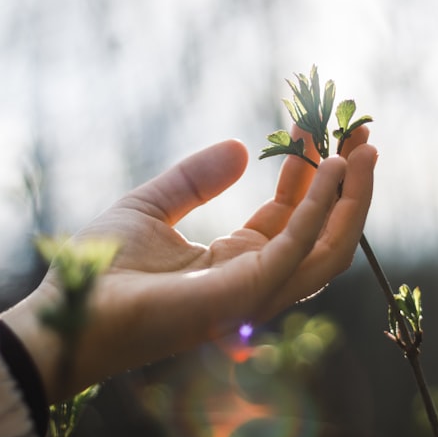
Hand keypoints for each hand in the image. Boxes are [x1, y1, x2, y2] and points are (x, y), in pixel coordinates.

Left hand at [2, 127, 375, 401]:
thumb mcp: (152, 206)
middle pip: (321, 232)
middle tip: (361, 133)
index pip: (290, 216)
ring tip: (364, 147)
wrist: (73, 309)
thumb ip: (195, 179)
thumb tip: (240, 148)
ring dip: (353, 197)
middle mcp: (255, 279)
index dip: (310, 173)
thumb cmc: (103, 267)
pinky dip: (323, 206)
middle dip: (347, 184)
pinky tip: (332, 167)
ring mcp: (256, 291)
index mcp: (234, 262)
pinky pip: (300, 246)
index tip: (315, 128)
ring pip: (329, 247)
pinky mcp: (248, 292)